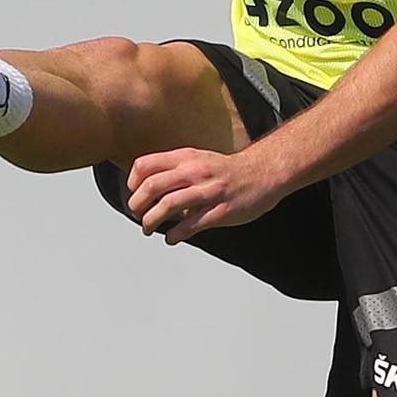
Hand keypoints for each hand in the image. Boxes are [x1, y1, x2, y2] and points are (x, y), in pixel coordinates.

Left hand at [126, 145, 282, 244]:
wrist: (263, 173)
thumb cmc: (227, 170)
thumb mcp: (198, 159)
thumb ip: (175, 171)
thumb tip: (152, 190)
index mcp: (186, 158)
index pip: (146, 165)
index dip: (133, 183)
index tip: (134, 194)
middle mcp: (194, 172)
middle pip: (151, 187)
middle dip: (137, 205)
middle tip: (137, 215)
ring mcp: (208, 192)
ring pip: (167, 206)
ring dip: (151, 222)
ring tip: (148, 228)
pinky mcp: (220, 211)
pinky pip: (190, 226)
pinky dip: (174, 235)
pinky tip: (171, 239)